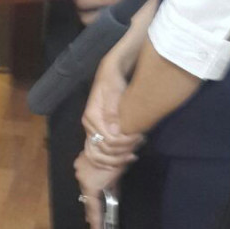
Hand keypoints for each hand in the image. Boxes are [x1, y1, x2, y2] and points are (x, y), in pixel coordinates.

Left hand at [74, 0, 126, 24]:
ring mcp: (117, 18)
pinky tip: (100, 15)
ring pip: (97, 25)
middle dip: (81, 13)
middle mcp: (112, 11)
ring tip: (88, 11)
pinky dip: (100, 23)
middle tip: (79, 6)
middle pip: (88, 19)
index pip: (84, 3)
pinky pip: (107, 27)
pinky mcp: (122, 21)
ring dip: (90, 19)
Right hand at [74, 152, 123, 228]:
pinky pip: (84, 174)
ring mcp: (79, 168)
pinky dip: (89, 179)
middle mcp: (81, 177)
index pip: (92, 207)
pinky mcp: (79, 161)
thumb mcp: (116, 178)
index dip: (95, 220)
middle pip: (87, 196)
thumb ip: (113, 190)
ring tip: (93, 207)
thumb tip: (112, 196)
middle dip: (92, 207)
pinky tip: (94, 180)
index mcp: (90, 185)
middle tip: (93, 220)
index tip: (95, 228)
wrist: (108, 138)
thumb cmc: (115, 160)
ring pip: (85, 185)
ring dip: (91, 192)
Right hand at [82, 54, 143, 169]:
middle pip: (105, 149)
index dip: (125, 144)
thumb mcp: (114, 93)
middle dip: (123, 151)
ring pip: (102, 152)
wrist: (109, 74)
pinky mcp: (98, 129)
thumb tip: (113, 132)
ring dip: (119, 156)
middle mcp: (89, 125)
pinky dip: (114, 154)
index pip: (108, 141)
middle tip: (140, 142)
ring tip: (135, 149)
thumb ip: (112, 112)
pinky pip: (103, 148)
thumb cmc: (113, 81)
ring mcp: (92, 128)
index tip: (139, 137)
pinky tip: (127, 152)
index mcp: (91, 117)